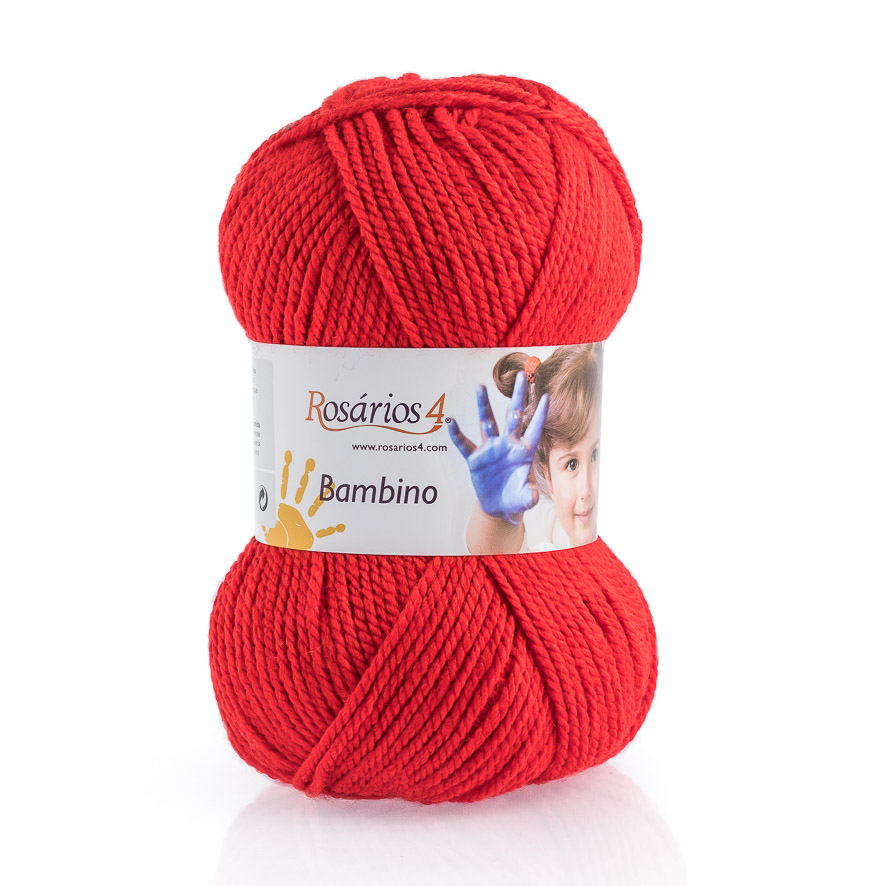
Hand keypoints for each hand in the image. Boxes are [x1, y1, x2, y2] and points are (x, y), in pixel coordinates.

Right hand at [447, 371, 548, 524]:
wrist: (499, 506)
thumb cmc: (515, 498)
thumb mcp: (524, 498)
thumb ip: (529, 496)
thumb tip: (532, 497)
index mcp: (523, 451)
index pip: (533, 428)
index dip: (540, 413)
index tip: (546, 395)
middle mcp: (507, 444)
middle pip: (512, 416)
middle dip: (517, 397)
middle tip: (519, 375)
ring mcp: (491, 449)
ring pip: (487, 422)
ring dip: (484, 405)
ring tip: (480, 387)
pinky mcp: (475, 458)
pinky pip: (464, 443)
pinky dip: (457, 434)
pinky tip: (450, 421)